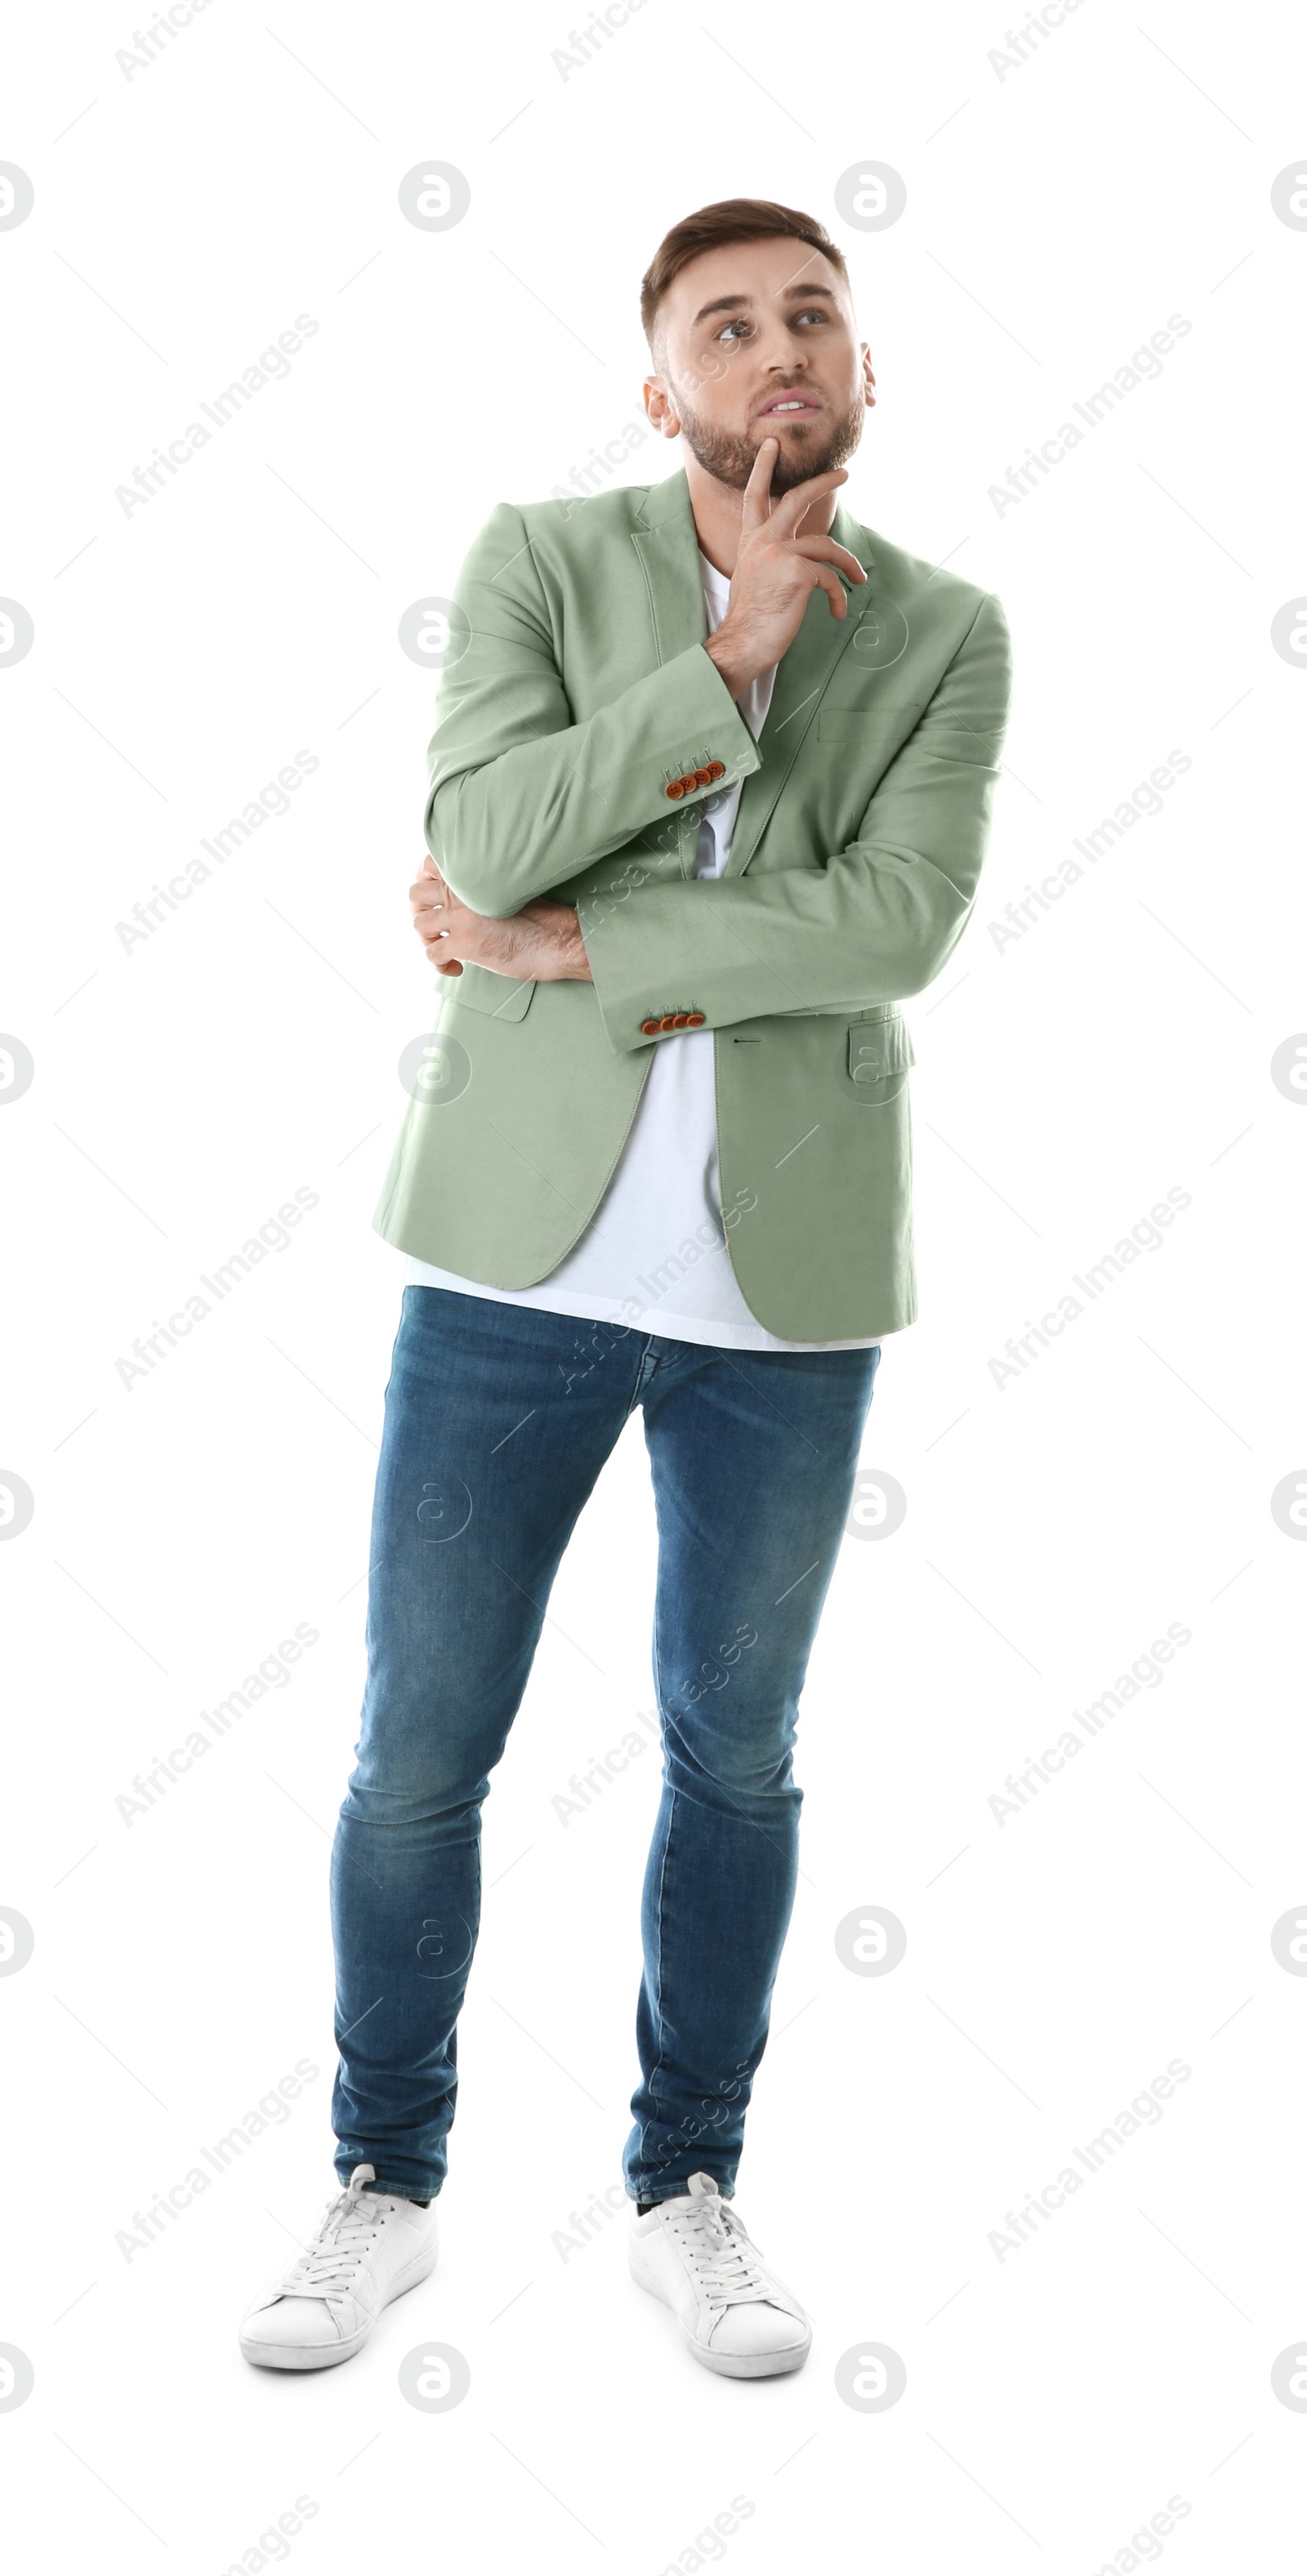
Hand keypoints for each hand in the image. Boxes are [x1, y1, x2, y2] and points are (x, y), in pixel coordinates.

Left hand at [409, 856, 592, 981]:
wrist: (556, 938)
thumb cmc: (541, 917)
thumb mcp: (509, 887)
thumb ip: (481, 886)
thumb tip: (464, 896)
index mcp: (471, 873)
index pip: (428, 864)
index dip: (424, 881)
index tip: (431, 897)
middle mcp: (460, 891)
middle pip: (415, 895)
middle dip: (419, 912)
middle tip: (432, 927)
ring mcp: (459, 917)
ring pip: (419, 925)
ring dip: (427, 940)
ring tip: (445, 950)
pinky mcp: (463, 944)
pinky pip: (432, 954)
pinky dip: (439, 965)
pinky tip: (456, 969)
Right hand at [703, 441, 867, 698]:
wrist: (744, 643)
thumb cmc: (752, 619)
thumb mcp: (755, 579)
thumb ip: (771, 559)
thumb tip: (800, 560)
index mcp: (751, 541)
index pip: (755, 496)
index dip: (763, 469)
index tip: (771, 446)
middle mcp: (763, 541)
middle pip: (796, 499)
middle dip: (822, 482)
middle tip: (844, 472)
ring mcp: (779, 554)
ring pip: (826, 546)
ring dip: (848, 563)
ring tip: (858, 578)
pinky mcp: (797, 572)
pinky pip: (830, 577)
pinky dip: (838, 595)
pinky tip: (837, 612)